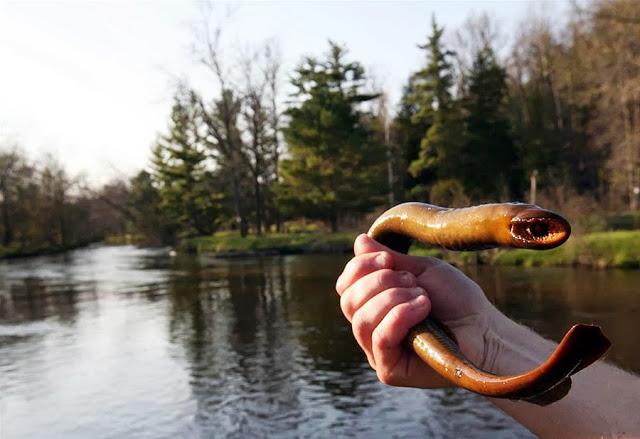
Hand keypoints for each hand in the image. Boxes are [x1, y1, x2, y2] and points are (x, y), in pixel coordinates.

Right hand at [335, 234, 498, 388]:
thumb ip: (389, 259)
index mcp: (372, 304)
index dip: (359, 267)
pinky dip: (399, 317)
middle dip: (379, 282)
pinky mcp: (389, 370)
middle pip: (348, 301)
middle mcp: (370, 329)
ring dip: (393, 299)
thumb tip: (360, 241)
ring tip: (423, 297)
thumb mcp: (420, 270)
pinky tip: (423, 309)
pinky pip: (379, 340)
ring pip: (361, 320)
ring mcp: (377, 351)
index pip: (345, 286)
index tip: (388, 259)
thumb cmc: (456, 300)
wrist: (484, 329)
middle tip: (413, 281)